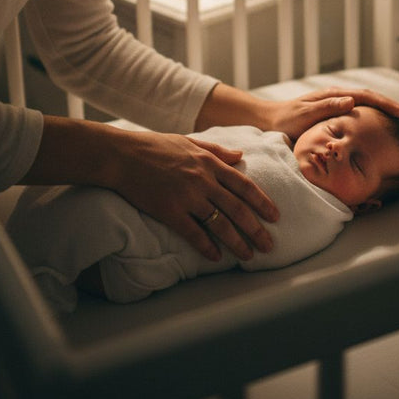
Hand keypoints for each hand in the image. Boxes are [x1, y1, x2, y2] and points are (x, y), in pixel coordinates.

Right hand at [110, 128, 278, 262]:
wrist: (122, 155)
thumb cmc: (155, 146)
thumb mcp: (190, 142)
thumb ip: (217, 151)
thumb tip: (240, 155)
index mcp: (209, 162)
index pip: (244, 185)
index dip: (262, 202)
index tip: (275, 216)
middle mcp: (203, 180)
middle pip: (237, 208)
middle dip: (257, 228)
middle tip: (270, 245)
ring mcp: (187, 196)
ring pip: (220, 223)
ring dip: (237, 241)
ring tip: (249, 255)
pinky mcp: (169, 211)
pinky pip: (193, 233)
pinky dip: (207, 246)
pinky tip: (216, 256)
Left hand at [263, 87, 398, 140]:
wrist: (271, 121)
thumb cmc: (286, 120)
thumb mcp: (304, 115)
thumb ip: (326, 108)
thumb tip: (351, 101)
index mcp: (335, 96)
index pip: (368, 98)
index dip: (388, 106)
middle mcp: (341, 99)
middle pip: (376, 103)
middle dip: (398, 113)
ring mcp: (341, 107)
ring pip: (373, 111)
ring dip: (392, 120)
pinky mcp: (339, 118)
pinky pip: (365, 120)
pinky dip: (380, 125)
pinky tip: (388, 135)